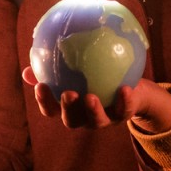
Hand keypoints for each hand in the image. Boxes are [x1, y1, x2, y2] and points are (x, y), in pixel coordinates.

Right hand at [22, 68, 170, 131]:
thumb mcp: (81, 66)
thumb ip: (60, 61)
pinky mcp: (124, 115)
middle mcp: (85, 117)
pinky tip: (125, 88)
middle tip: (67, 93)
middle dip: (67, 109)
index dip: (44, 101)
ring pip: (96, 121)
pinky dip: (124, 101)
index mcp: (71, 107)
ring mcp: (105, 119)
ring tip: (91, 97)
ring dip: (93, 111)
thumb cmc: (100, 74)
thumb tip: (38, 49)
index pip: (51, 109)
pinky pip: (125, 110)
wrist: (132, 89)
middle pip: (71, 120)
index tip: (40, 85)